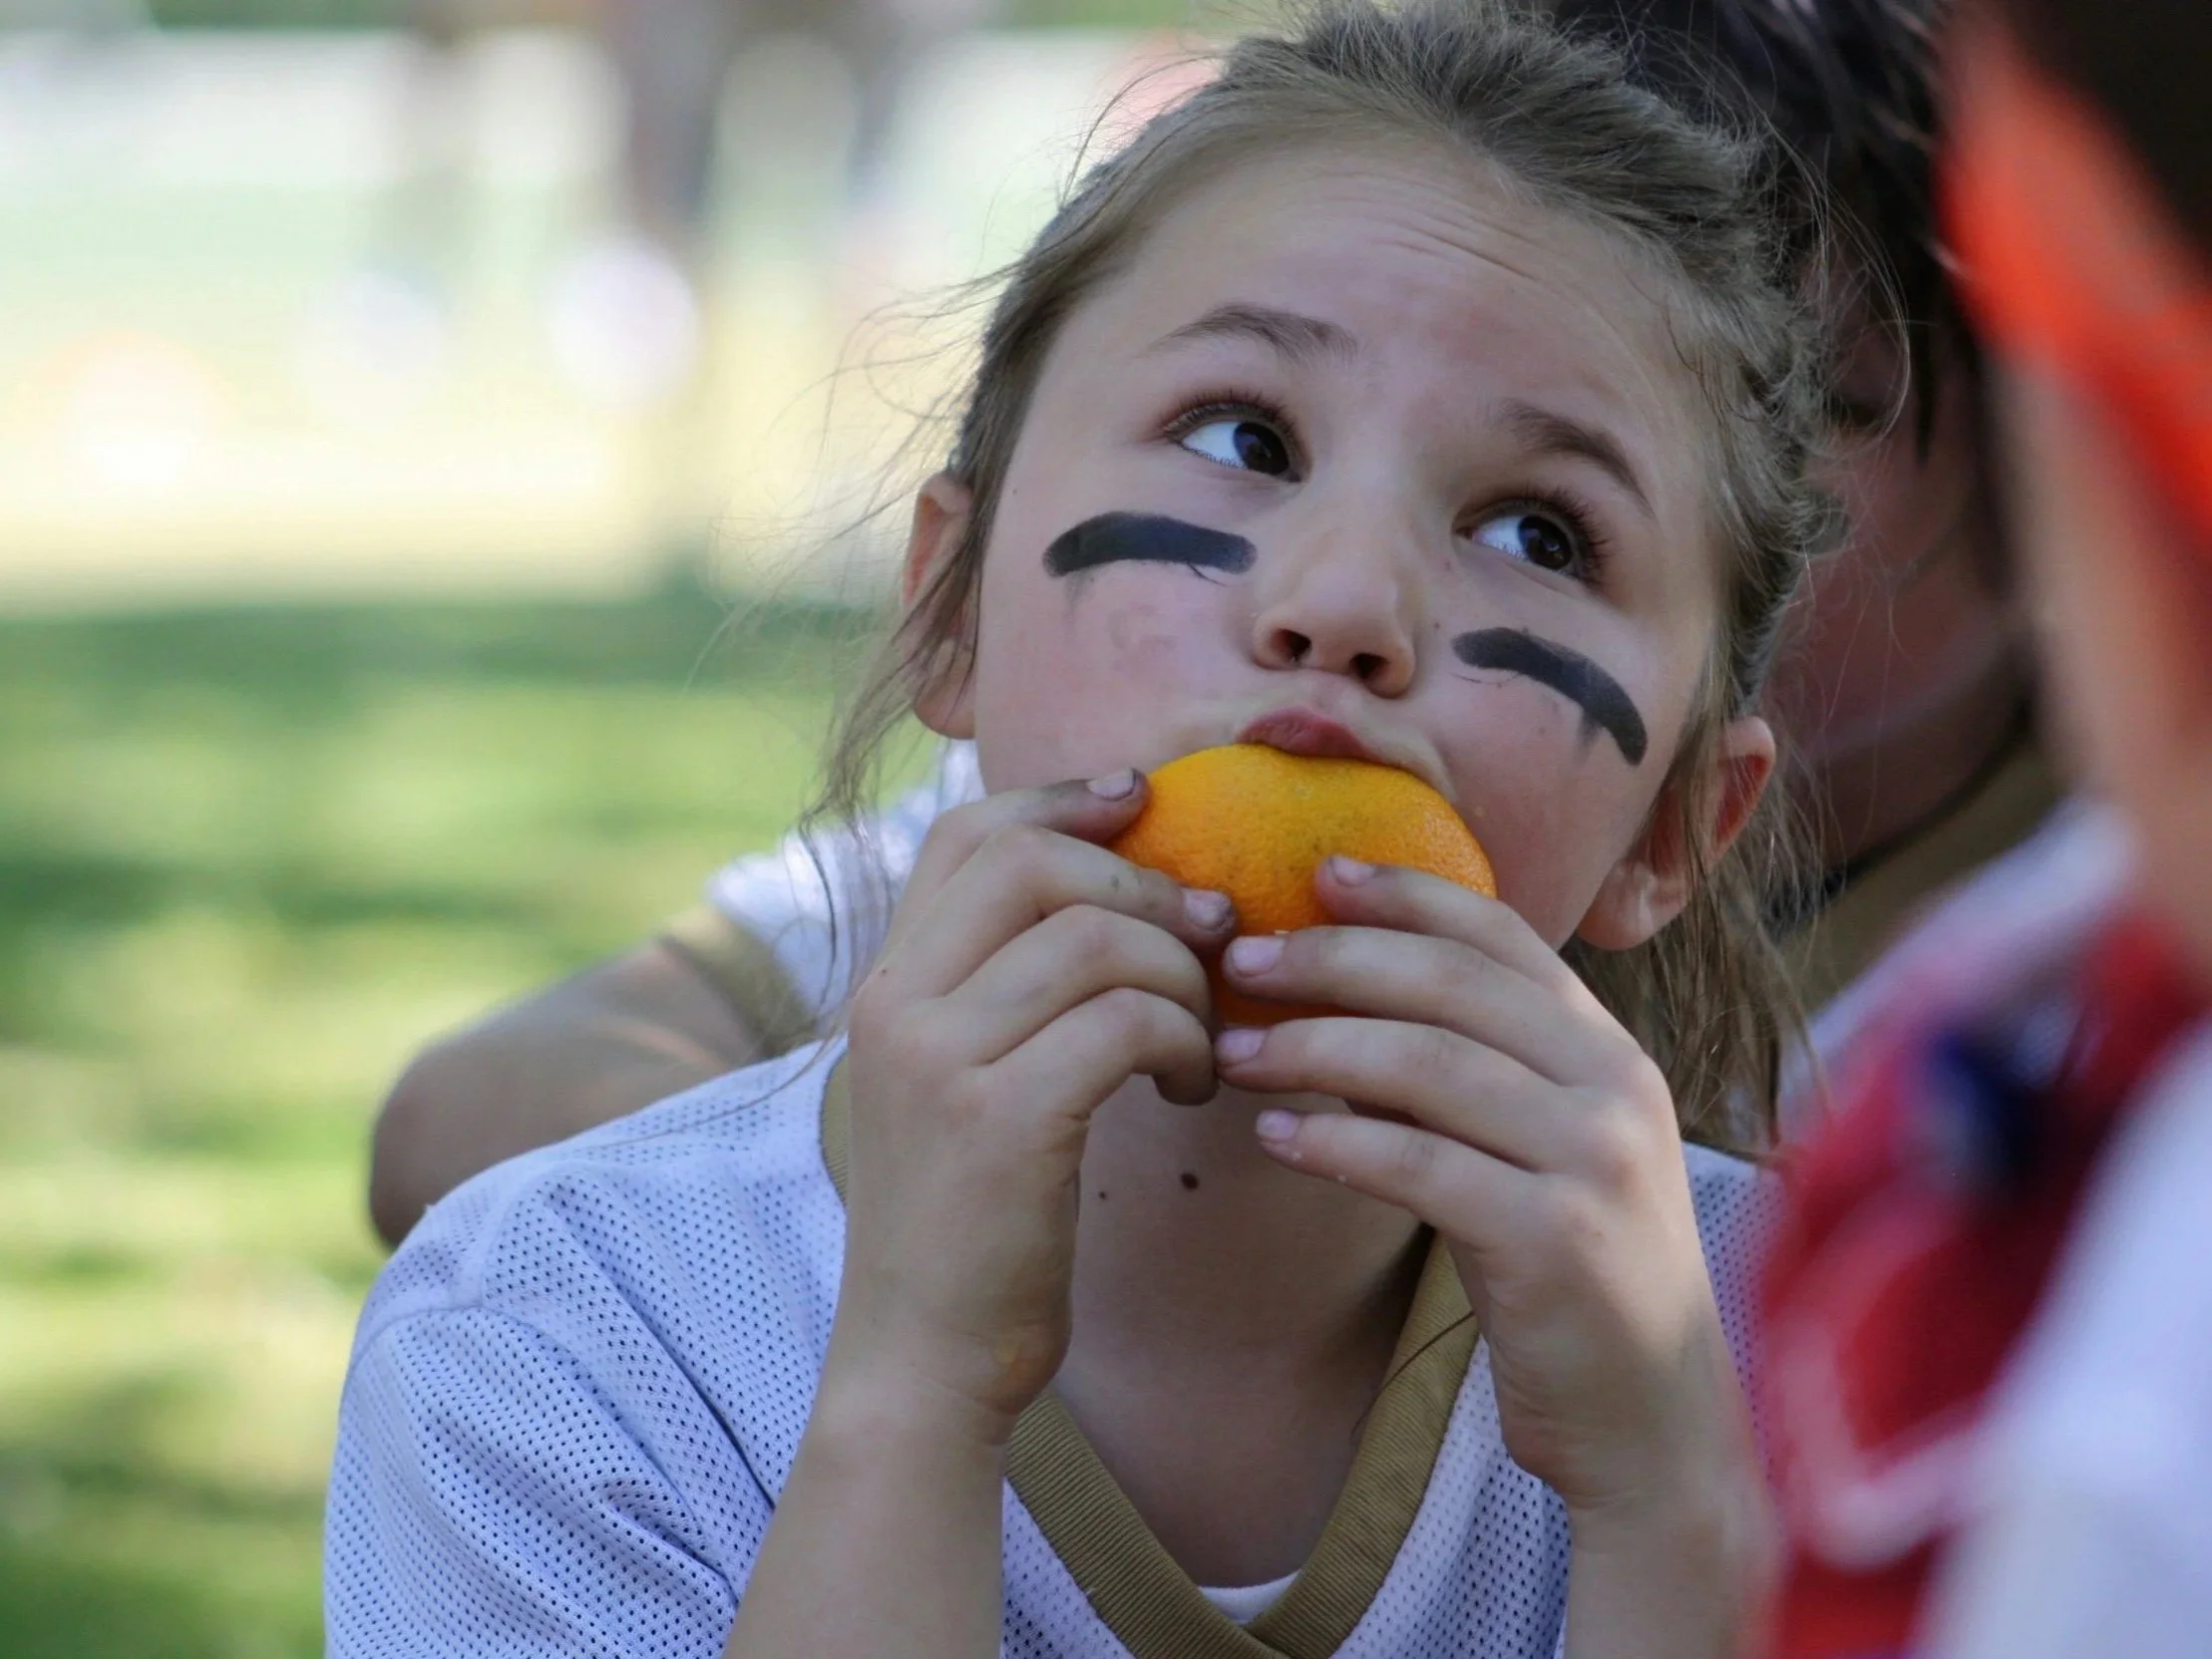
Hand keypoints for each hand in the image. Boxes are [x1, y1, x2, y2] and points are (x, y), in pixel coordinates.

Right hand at [826, 771, 1235, 1447]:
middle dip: (1146, 885)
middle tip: (1211, 937)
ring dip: (1181, 977)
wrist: (923, 1363)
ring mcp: (938, 1061)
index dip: (1065, 800)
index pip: (966, 833)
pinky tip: (1192, 1090)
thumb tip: (1110, 897)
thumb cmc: (968, 1226)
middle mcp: (895, 1006)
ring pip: (1095, 938)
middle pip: (1034, 863)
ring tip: (1201, 1041)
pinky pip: (1127, 1020)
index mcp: (885, 986)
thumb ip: (997, 992)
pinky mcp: (1000, 1121)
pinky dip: (1185, 1040)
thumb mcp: (957, 1086)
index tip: (1145, 801)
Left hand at [1211, 856, 1755, 1531]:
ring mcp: (1594, 1160)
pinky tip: (1273, 1137)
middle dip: (1334, 959)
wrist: (1651, 1419)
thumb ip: (1459, 1075)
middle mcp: (1616, 1085)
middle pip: (1452, 983)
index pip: (1501, 933)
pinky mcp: (1556, 1239)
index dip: (1406, 892)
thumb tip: (1335, 1003)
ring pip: (1428, 1064)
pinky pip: (1421, 1165)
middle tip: (1240, 960)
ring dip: (1313, 1047)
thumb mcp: (1530, 1152)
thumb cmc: (1568, 1275)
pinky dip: (1335, 1143)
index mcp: (1609, 1049)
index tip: (1317, 873)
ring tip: (1231, 1051)